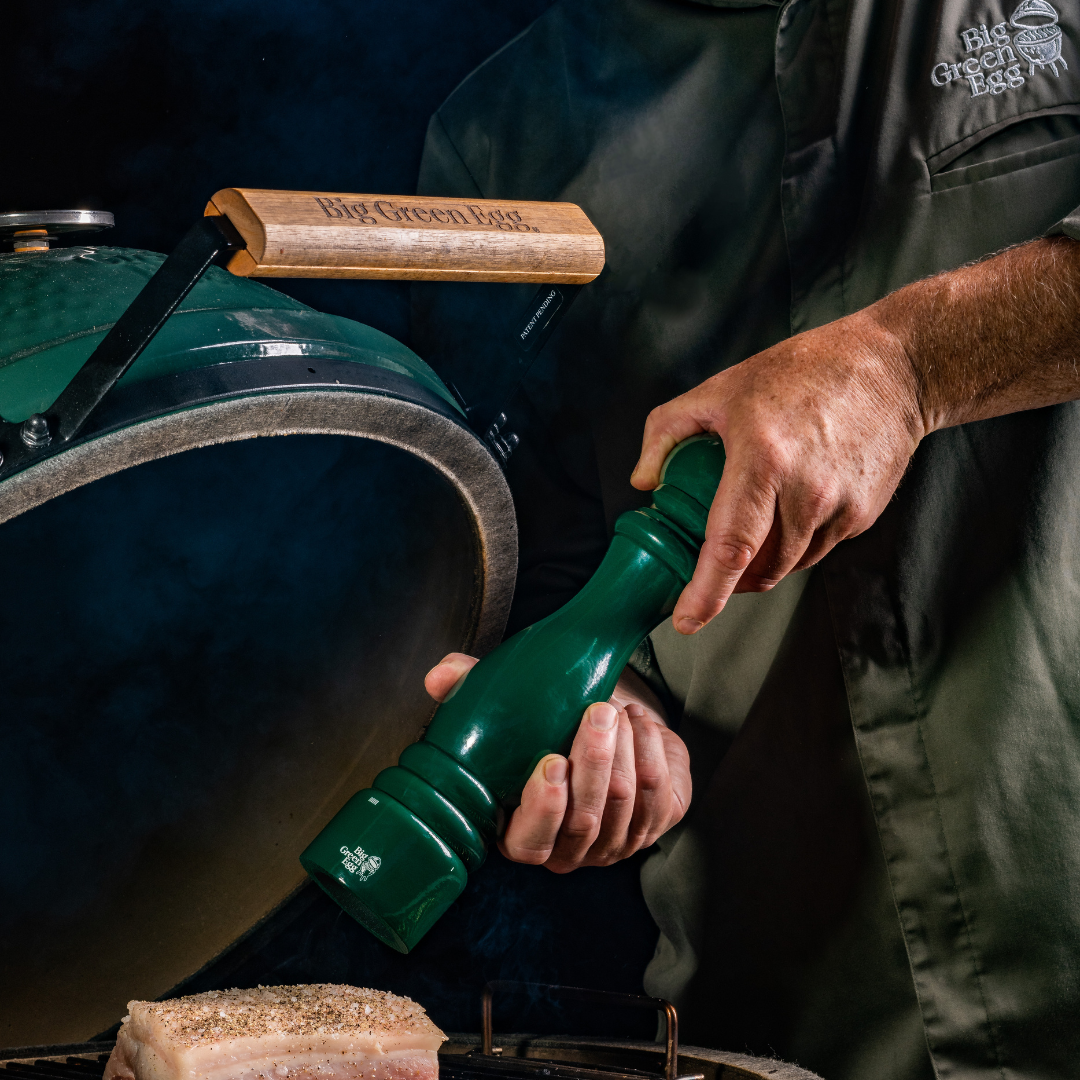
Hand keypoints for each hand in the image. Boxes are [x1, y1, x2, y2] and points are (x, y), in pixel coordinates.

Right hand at [425, 654, 689, 872]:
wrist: (606, 724)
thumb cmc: (547, 725)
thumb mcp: (506, 708)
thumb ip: (468, 691)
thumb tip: (439, 677)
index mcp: (523, 832)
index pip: (530, 843)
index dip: (543, 809)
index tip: (551, 762)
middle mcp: (571, 849)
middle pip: (586, 819)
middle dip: (594, 761)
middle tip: (598, 711)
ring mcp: (616, 842)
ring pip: (624, 802)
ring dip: (624, 749)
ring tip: (616, 709)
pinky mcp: (656, 823)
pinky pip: (660, 794)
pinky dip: (652, 750)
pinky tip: (639, 723)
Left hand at [632, 237, 1079, 634]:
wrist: (892, 368)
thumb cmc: (802, 373)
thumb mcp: (719, 388)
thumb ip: (666, 432)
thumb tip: (644, 484)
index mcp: (763, 458)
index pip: (730, 545)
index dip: (706, 592)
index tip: (686, 621)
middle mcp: (806, 490)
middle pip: (759, 568)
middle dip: (729, 580)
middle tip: (708, 567)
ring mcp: (839, 507)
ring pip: (788, 564)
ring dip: (761, 562)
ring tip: (751, 523)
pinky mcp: (862, 515)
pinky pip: (816, 548)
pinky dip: (792, 542)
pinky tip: (789, 507)